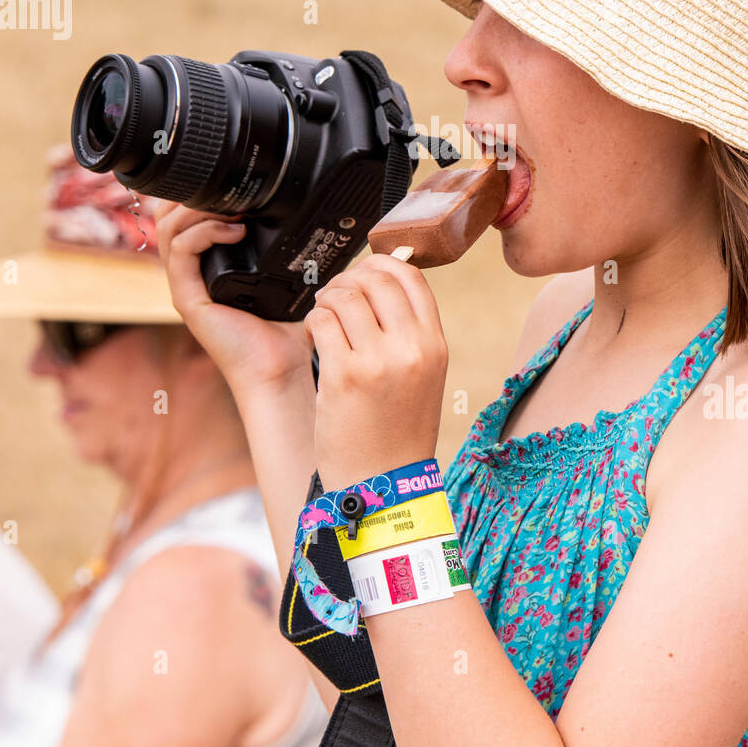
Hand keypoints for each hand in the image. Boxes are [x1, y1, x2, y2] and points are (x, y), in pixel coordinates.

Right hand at [151, 201, 314, 402]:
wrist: (279, 368)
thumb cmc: (285, 326)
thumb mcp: (283, 275)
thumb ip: (282, 245)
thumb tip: (303, 209)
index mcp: (207, 264)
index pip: (183, 216)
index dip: (198, 193)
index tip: (233, 185)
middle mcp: (190, 272)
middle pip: (168, 217)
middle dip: (193, 194)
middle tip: (228, 190)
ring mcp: (185, 285)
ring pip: (169, 229)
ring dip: (199, 209)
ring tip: (235, 210)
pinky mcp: (187, 300)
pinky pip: (181, 254)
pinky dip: (204, 233)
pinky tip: (234, 232)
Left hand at [303, 254, 447, 491]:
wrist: (384, 483)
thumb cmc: (397, 428)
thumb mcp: (422, 375)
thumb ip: (407, 331)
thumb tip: (378, 281)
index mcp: (434, 345)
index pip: (411, 278)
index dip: (382, 263)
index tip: (363, 273)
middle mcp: (411, 348)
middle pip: (375, 279)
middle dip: (348, 280)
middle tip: (335, 297)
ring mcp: (377, 361)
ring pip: (344, 297)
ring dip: (326, 301)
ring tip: (323, 318)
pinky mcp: (343, 376)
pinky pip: (321, 323)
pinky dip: (313, 323)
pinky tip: (315, 339)